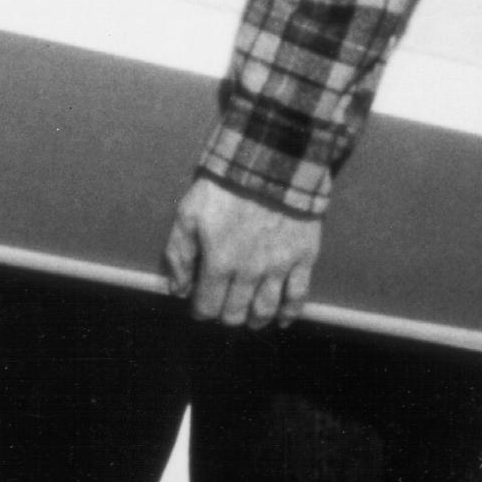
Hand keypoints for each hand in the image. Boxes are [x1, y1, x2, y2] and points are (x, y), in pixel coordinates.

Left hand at [162, 178, 321, 327]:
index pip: (208, 306)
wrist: (271, 160)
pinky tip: (283, 319)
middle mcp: (249, 272)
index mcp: (219, 262)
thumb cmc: (224, 185)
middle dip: (225, 316)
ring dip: (254, 320)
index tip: (199, 306)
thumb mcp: (189, 212)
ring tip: (249, 318)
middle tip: (223, 308)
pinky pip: (298, 296)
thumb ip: (180, 254)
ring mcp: (279, 267)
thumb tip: (178, 289)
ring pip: (265, 310)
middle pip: (236, 313)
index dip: (201, 312)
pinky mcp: (303, 257)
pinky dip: (290, 313)